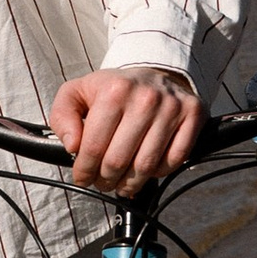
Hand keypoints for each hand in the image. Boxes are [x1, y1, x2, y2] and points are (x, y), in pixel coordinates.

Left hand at [48, 67, 199, 194]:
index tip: (82, 177)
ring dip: (130, 183)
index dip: (84, 170)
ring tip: (120, 183)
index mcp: (114, 91)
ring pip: (147, 166)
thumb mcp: (77, 93)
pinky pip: (175, 160)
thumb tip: (72, 146)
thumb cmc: (113, 89)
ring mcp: (172, 107)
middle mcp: (145, 98)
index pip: (94, 147)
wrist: (153, 73)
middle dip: (105, 180)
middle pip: (119, 161)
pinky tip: (146, 169)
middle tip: (101, 182)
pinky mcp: (193, 115)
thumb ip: (62, 116)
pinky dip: (159, 172)